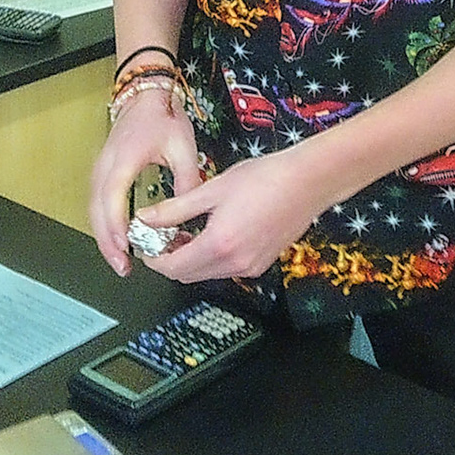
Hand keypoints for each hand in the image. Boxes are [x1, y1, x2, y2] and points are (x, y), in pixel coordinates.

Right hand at [88, 92, 202, 275]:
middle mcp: (106, 165)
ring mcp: (100, 169)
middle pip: (97, 209)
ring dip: (104, 238)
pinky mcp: (102, 173)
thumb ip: (186, 181)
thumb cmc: (162, 117)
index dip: (116, 223)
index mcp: (125, 157)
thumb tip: (187, 213)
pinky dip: (104, 226)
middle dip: (107, 242)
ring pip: (94, 210)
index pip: (113, 195)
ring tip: (121, 262)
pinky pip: (97, 205)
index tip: (125, 246)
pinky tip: (117, 242)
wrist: (145, 96)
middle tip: (123, 267)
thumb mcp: (183, 147)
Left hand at [129, 149, 324, 284]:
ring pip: (206, 274)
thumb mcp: (212, 189)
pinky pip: (225, 269)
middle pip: (187, 276)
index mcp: (219, 244)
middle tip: (161, 235)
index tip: (146, 242)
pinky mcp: (261, 264)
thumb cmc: (266, 178)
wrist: (307, 181)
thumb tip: (147, 218)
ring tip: (185, 230)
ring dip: (190, 259)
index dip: (153, 258)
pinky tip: (210, 233)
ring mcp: (250, 267)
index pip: (173, 267)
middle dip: (169, 259)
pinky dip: (210, 258)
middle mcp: (236, 263)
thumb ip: (175, 208)